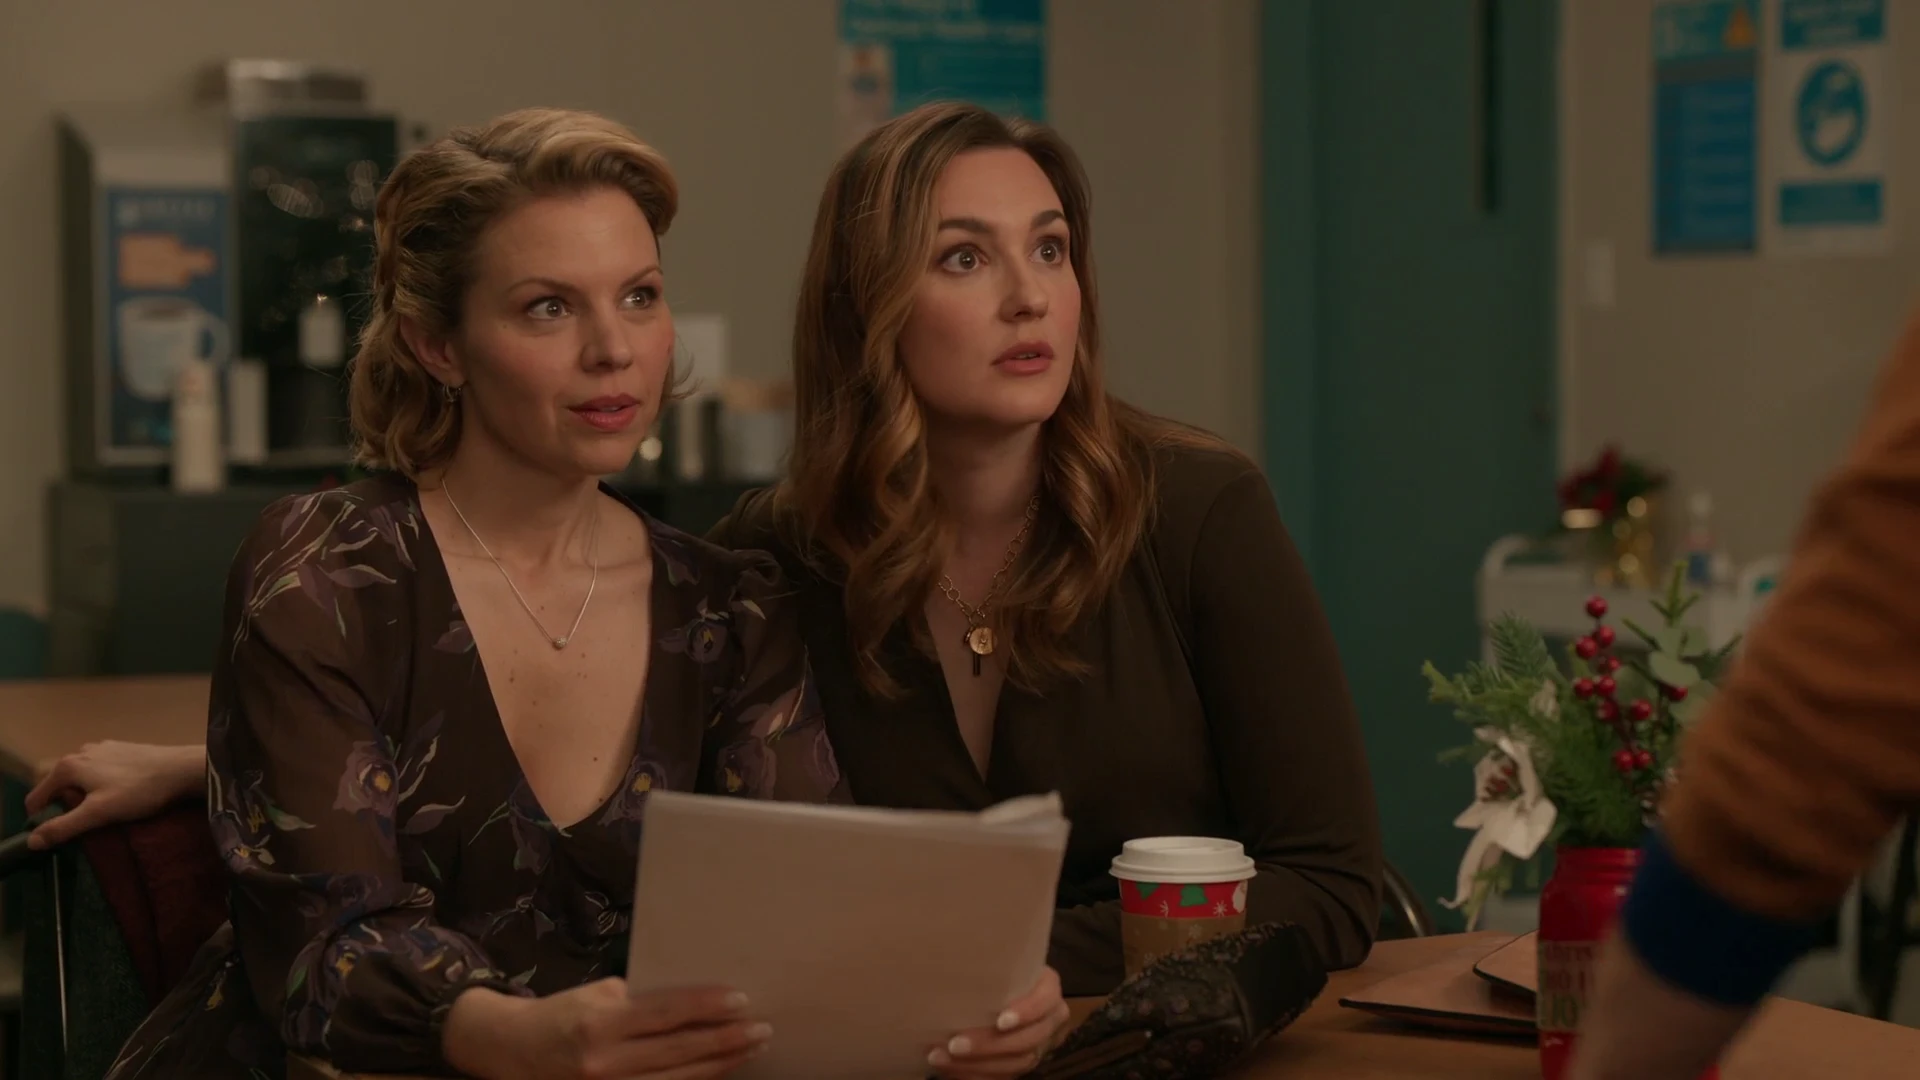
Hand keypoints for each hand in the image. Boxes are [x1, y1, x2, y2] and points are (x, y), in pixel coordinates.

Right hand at [25, 741, 206, 849]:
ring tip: (104, 812)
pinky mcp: (121, 749)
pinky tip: (120, 795)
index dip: (41, 819)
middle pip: (57, 786)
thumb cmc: (138, 791)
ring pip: (79, 778)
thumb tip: (32, 841)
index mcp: (67, 766)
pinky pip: (98, 771)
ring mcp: (101, 748)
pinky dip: (100, 785)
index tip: (59, 835)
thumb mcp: (98, 813)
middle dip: (64, 807)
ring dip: (83, 797)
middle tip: (86, 825)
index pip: (36, 797)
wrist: (182, 769)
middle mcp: (80, 751)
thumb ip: (63, 826)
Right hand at [445, 979, 769, 1079]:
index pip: (666, 1014)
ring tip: (750, 1049)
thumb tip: (694, 1001)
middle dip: (725, 1041)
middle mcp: (605, 1061)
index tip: (741, 1000)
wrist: (510, 1050)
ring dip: (719, 1065)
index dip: (706, 1008)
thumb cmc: (561, 1014)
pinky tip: (717, 1072)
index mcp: (601, 1023)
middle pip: (679, 1052)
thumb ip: (640, 1002)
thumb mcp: (597, 995)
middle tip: (762, 1028)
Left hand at [928, 966, 1071, 1078]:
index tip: (1001, 1021)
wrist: (1001, 990)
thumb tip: (947, 966)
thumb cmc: (995, 971)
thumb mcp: (998, 963)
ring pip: (1017, 1063)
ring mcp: (1041, 1045)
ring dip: (977, 1065)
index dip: (1027, 1013)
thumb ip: (988, 967)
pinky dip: (977, 1075)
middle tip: (954, 1045)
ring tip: (942, 1058)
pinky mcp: (1025, 1063)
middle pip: (1028, 1039)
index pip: (1045, 1001)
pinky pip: (1006, 1076)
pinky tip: (952, 1071)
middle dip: (989, 1045)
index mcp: (1048, 989)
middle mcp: (1050, 1019)